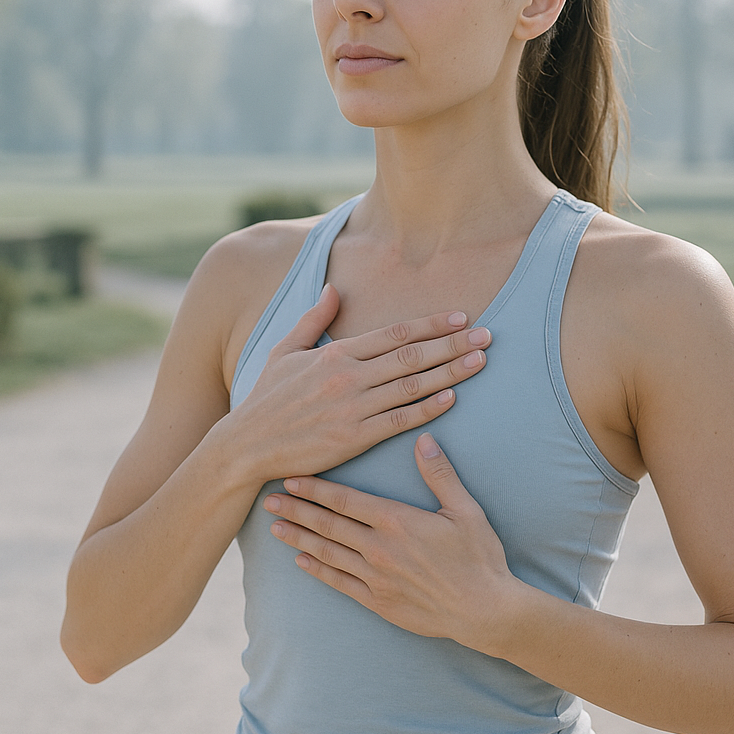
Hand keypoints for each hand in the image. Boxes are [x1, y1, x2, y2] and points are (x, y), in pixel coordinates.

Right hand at [225, 285, 490, 483]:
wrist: (246, 445)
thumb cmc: (266, 398)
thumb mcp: (285, 350)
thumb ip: (314, 319)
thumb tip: (336, 288)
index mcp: (335, 353)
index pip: (394, 333)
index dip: (431, 324)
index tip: (461, 316)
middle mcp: (347, 376)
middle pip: (411, 355)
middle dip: (453, 344)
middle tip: (487, 335)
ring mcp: (351, 408)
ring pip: (411, 385)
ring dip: (451, 372)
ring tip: (481, 361)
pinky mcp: (352, 439)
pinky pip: (399, 421)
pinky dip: (427, 408)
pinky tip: (452, 398)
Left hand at [263, 433, 521, 649]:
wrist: (485, 610)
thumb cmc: (479, 557)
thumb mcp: (466, 510)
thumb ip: (440, 474)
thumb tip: (424, 437)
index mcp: (397, 521)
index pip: (345, 500)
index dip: (315, 488)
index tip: (291, 478)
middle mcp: (379, 548)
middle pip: (328, 525)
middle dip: (296, 511)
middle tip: (268, 500)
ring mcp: (376, 577)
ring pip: (328, 553)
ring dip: (299, 538)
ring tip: (275, 528)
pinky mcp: (378, 601)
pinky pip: (340, 583)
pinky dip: (318, 571)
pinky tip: (301, 561)